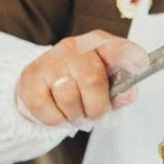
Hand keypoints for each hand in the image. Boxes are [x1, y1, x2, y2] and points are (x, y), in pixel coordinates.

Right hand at [17, 31, 149, 126]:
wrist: (45, 84)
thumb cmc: (81, 85)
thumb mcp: (107, 86)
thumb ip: (121, 91)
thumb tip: (129, 93)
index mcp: (100, 44)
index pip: (119, 49)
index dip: (128, 62)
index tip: (133, 78)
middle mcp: (75, 46)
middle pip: (92, 80)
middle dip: (96, 108)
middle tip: (93, 115)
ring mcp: (51, 59)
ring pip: (68, 97)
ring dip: (74, 115)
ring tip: (74, 113)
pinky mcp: (31, 76)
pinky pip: (46, 108)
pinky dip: (55, 119)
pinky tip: (58, 112)